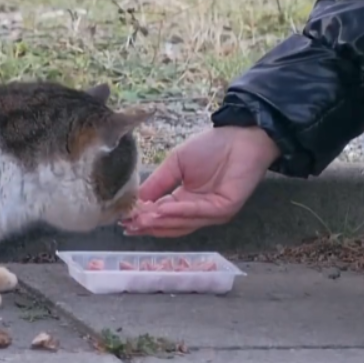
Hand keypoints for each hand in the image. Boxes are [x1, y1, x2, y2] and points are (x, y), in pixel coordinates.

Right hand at [120, 126, 280, 237]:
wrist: (240, 136)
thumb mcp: (175, 165)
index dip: (143, 218)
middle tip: (129, 225)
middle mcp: (198, 211)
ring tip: (140, 219)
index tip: (123, 220)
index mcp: (185, 201)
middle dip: (149, 226)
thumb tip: (136, 201)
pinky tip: (161, 209)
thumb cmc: (210, 147)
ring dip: (160, 222)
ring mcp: (212, 212)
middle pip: (170, 225)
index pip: (162, 216)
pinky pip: (198, 213)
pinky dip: (179, 212)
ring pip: (182, 223)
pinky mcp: (224, 208)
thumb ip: (158, 183)